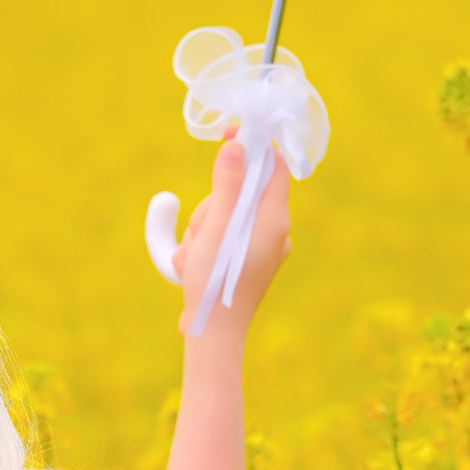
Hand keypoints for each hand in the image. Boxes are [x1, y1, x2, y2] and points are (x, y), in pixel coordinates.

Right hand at [173, 133, 291, 335]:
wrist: (215, 335)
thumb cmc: (215, 282)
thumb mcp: (216, 226)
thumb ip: (227, 184)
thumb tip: (237, 146)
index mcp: (274, 220)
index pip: (274, 168)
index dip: (253, 148)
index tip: (230, 135)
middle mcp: (274, 233)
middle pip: (242, 194)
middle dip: (213, 205)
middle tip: (200, 231)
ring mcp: (261, 250)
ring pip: (226, 218)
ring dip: (203, 231)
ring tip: (195, 259)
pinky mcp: (247, 265)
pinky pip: (223, 241)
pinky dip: (205, 248)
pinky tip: (195, 270)